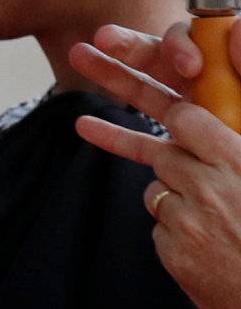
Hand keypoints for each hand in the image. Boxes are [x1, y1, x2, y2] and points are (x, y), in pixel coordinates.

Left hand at [73, 26, 240, 308]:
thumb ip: (236, 137)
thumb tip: (184, 120)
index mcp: (236, 159)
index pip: (185, 117)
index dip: (171, 107)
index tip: (156, 98)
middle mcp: (207, 185)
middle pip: (160, 151)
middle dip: (127, 131)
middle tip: (83, 56)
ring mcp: (186, 219)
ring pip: (158, 189)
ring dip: (176, 194)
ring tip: (215, 218)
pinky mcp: (172, 251)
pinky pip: (160, 226)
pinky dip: (177, 231)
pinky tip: (209, 248)